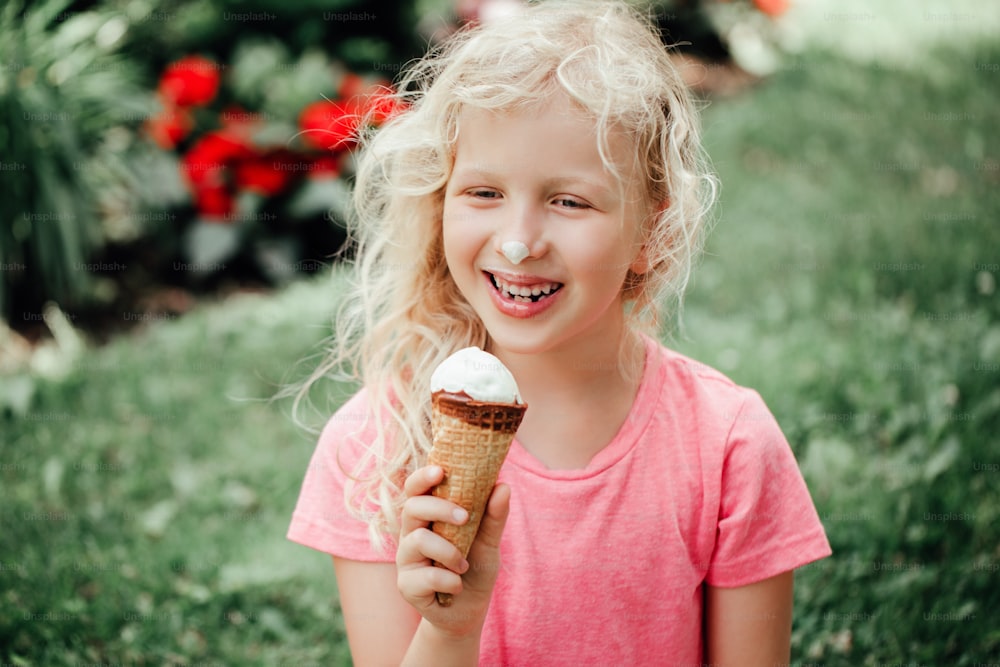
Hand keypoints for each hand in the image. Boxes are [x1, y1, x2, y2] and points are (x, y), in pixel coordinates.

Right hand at [396, 464, 510, 638]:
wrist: (469, 612)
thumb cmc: (475, 569)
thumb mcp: (489, 542)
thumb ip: (494, 517)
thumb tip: (503, 485)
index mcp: (428, 517)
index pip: (416, 489)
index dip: (423, 477)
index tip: (441, 470)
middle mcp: (412, 534)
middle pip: (412, 507)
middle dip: (440, 508)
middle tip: (465, 517)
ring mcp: (406, 559)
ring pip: (417, 540)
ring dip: (447, 551)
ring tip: (464, 564)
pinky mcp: (407, 586)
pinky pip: (425, 576)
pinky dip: (449, 580)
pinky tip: (458, 585)